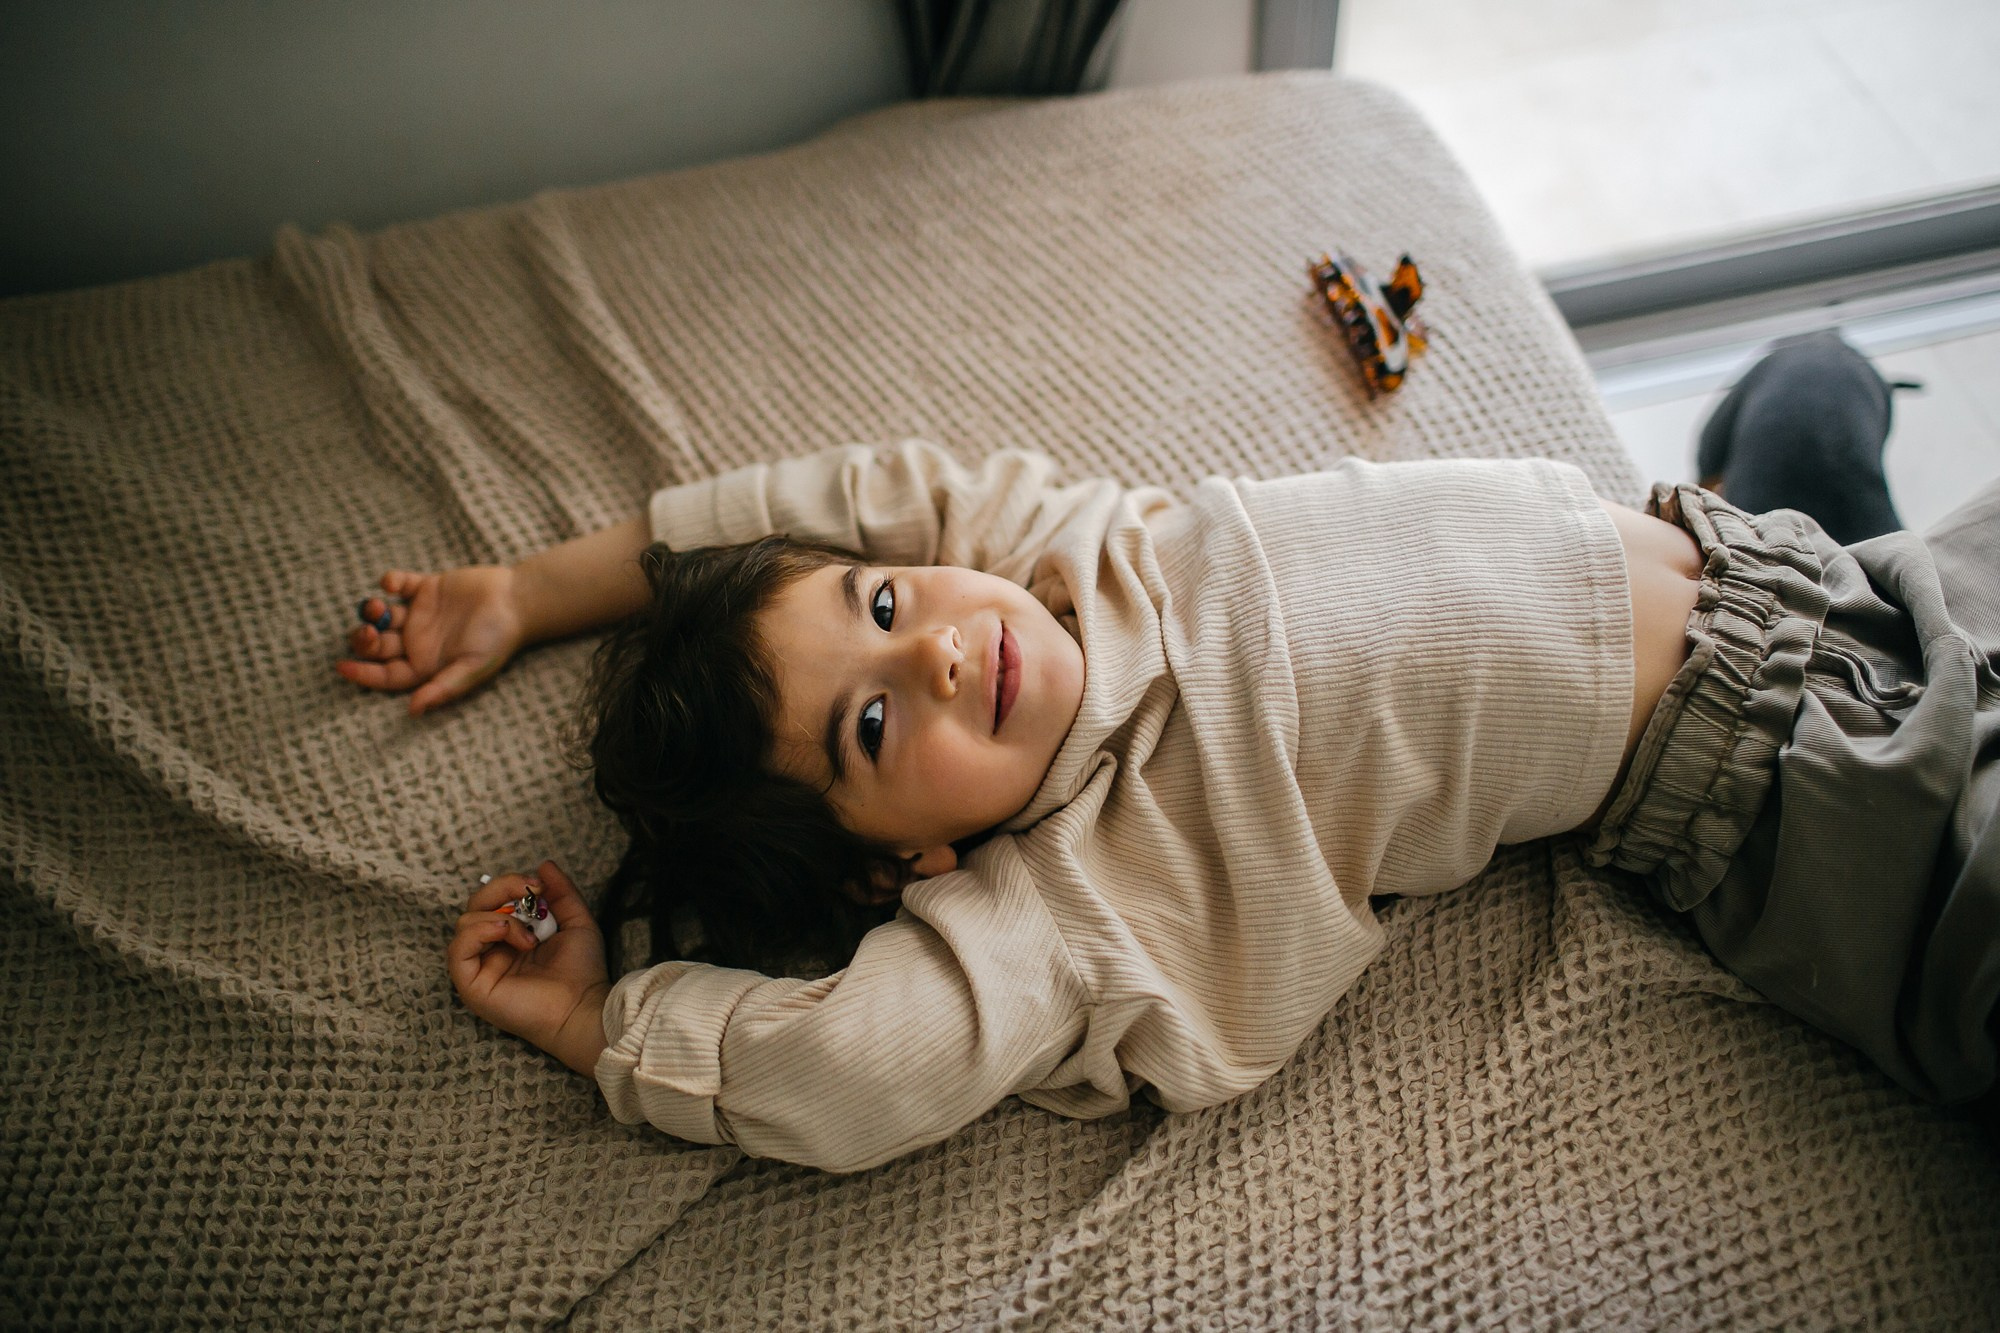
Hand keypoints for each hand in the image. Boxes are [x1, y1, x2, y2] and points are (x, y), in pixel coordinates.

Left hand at [338, 566, 526, 715]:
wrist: (518, 602)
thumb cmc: (498, 640)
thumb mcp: (472, 668)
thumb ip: (443, 688)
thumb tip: (413, 711)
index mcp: (424, 666)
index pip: (385, 674)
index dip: (362, 673)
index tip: (341, 668)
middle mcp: (417, 641)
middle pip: (377, 645)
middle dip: (364, 640)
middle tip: (368, 632)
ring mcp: (420, 614)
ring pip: (382, 615)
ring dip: (371, 611)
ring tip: (376, 606)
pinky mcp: (426, 587)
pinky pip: (400, 584)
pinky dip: (390, 582)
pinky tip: (392, 584)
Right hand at [447, 861, 610, 1075]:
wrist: (581, 1007)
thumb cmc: (581, 972)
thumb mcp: (576, 921)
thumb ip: (561, 892)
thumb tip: (544, 864)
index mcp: (513, 937)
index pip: (495, 901)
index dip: (510, 885)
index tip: (538, 885)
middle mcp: (493, 951)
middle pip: (475, 906)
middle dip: (500, 889)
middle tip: (529, 891)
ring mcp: (481, 968)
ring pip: (464, 923)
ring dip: (497, 916)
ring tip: (527, 934)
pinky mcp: (471, 985)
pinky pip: (457, 950)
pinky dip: (477, 932)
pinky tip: (504, 932)